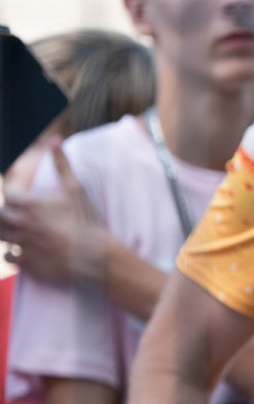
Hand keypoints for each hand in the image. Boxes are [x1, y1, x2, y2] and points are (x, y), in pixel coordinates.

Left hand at [0, 143, 108, 283]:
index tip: (22, 196)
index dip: (14, 194)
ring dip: (8, 231)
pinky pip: (9, 256)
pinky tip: (22, 250)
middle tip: (20, 215)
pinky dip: (13, 252)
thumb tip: (55, 140)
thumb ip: (61, 164)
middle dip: (8, 214)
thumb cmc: (87, 221)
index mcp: (29, 205)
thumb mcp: (75, 190)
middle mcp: (21, 224)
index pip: (7, 194)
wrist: (95, 257)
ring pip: (1, 235)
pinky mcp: (27, 262)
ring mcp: (22, 244)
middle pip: (0, 216)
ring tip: (19, 230)